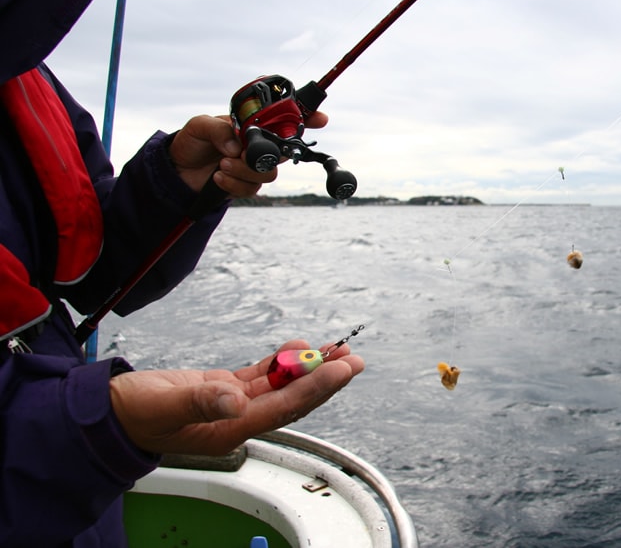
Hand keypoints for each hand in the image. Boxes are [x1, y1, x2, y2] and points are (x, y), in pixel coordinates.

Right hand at [109, 339, 361, 455]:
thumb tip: (236, 401)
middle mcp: (238, 419)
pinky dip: (282, 362)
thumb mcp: (163, 407)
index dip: (315, 388)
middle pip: (292, 398)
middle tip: (354, 359)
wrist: (109, 412)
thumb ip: (200, 403)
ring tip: (338, 349)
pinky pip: (262, 376)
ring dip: (309, 368)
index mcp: (229, 429)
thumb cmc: (132, 414)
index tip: (341, 369)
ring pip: (281, 385)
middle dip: (325, 379)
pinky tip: (299, 347)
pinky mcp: (224, 390)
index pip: (283, 407)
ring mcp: (233, 405)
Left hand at [168, 112, 328, 196]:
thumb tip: (236, 146)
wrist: (177, 170)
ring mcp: (254, 166)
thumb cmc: (191, 141)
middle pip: (284, 151)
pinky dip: (235, 185)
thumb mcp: (200, 126)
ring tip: (222, 164)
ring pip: (269, 173)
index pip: (285, 120)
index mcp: (253, 125)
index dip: (308, 118)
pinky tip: (219, 177)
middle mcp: (259, 145)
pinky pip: (253, 189)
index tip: (321, 119)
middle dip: (268, 154)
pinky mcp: (246, 185)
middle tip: (244, 154)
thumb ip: (218, 130)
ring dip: (245, 171)